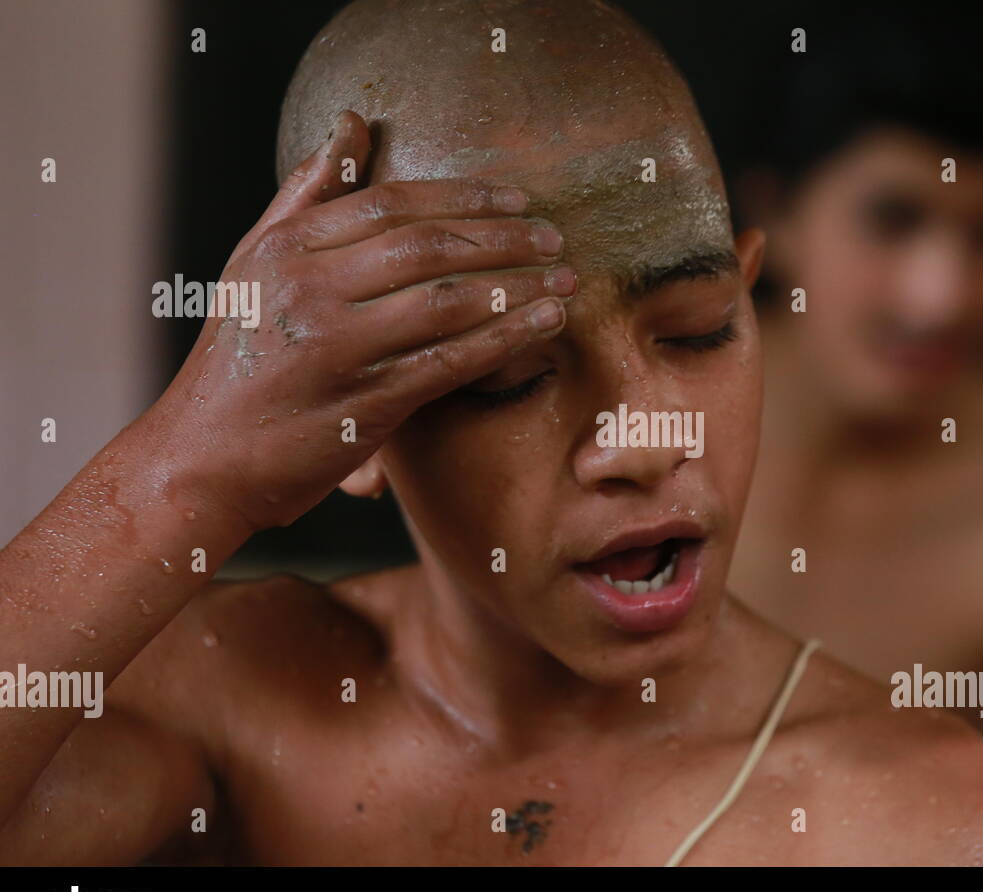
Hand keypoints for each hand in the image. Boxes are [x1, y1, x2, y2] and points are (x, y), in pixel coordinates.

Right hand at [159, 110, 572, 530]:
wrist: (201, 461)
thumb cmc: (237, 360)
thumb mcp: (253, 266)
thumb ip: (304, 195)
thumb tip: (351, 125)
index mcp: (285, 250)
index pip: (390, 203)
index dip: (464, 195)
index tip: (518, 196)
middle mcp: (309, 291)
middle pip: (427, 246)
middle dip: (503, 237)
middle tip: (555, 235)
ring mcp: (337, 349)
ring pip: (447, 301)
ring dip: (518, 285)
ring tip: (566, 278)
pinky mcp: (365, 405)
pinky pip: (451, 362)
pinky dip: (506, 339)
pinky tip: (544, 324)